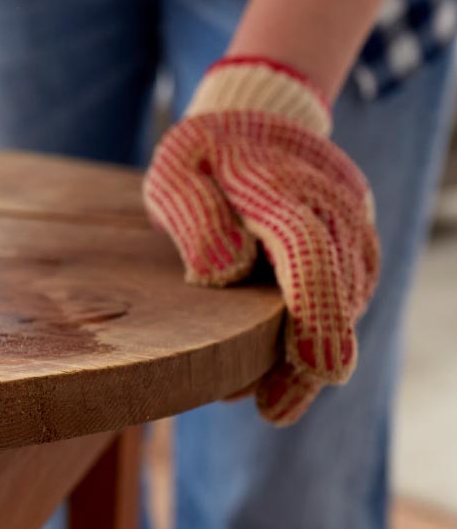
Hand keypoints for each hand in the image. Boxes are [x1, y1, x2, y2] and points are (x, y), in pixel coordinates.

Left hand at [144, 57, 377, 424]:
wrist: (255, 118)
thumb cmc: (203, 153)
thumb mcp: (175, 171)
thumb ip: (195, 218)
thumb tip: (226, 274)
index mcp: (278, 184)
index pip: (308, 250)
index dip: (315, 311)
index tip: (318, 368)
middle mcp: (329, 202)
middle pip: (339, 286)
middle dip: (314, 355)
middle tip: (275, 411)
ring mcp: (349, 220)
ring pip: (350, 296)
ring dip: (317, 352)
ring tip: (272, 401)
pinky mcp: (353, 239)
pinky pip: (349, 290)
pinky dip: (324, 331)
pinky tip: (289, 368)